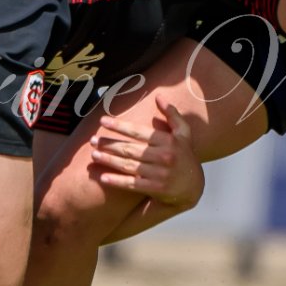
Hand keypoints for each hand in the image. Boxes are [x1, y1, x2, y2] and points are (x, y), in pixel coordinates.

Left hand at [88, 102, 202, 207]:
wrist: (193, 186)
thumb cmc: (185, 155)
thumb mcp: (184, 133)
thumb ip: (172, 114)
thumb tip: (159, 96)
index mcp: (168, 141)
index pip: (139, 132)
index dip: (120, 126)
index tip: (102, 121)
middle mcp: (164, 156)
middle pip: (130, 149)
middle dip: (109, 144)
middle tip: (92, 140)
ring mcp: (159, 174)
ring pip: (129, 166)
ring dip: (109, 160)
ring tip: (94, 155)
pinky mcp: (156, 188)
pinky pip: (133, 184)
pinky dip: (117, 181)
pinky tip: (103, 177)